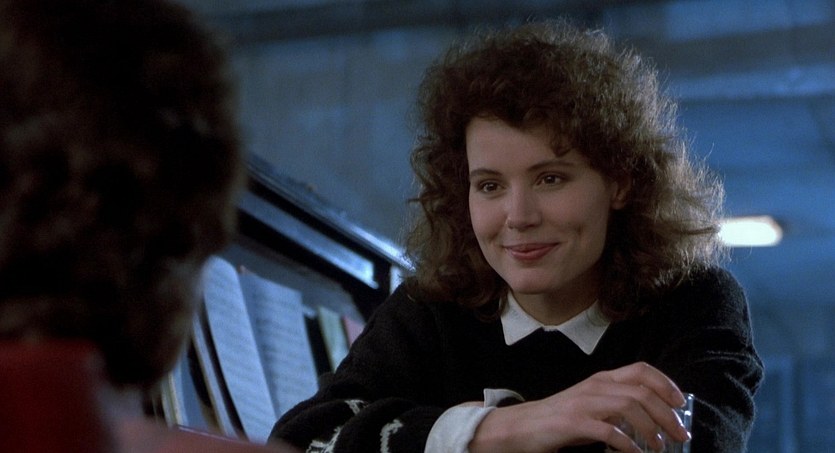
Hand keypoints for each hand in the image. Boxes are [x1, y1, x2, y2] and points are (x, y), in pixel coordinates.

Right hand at [468, 362, 690, 452]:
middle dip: (667, 413)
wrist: (519, 427)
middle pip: (641, 391)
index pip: (641, 370)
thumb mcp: (590, 405)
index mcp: (601, 379)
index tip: (681, 403)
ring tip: (660, 446)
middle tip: (680, 434)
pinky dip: (627, 445)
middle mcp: (594, 386)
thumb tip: (652, 416)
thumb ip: (615, 405)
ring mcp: (583, 403)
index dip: (666, 384)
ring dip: (651, 428)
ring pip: (629, 406)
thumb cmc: (558, 420)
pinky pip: (609, 432)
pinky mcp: (573, 423)